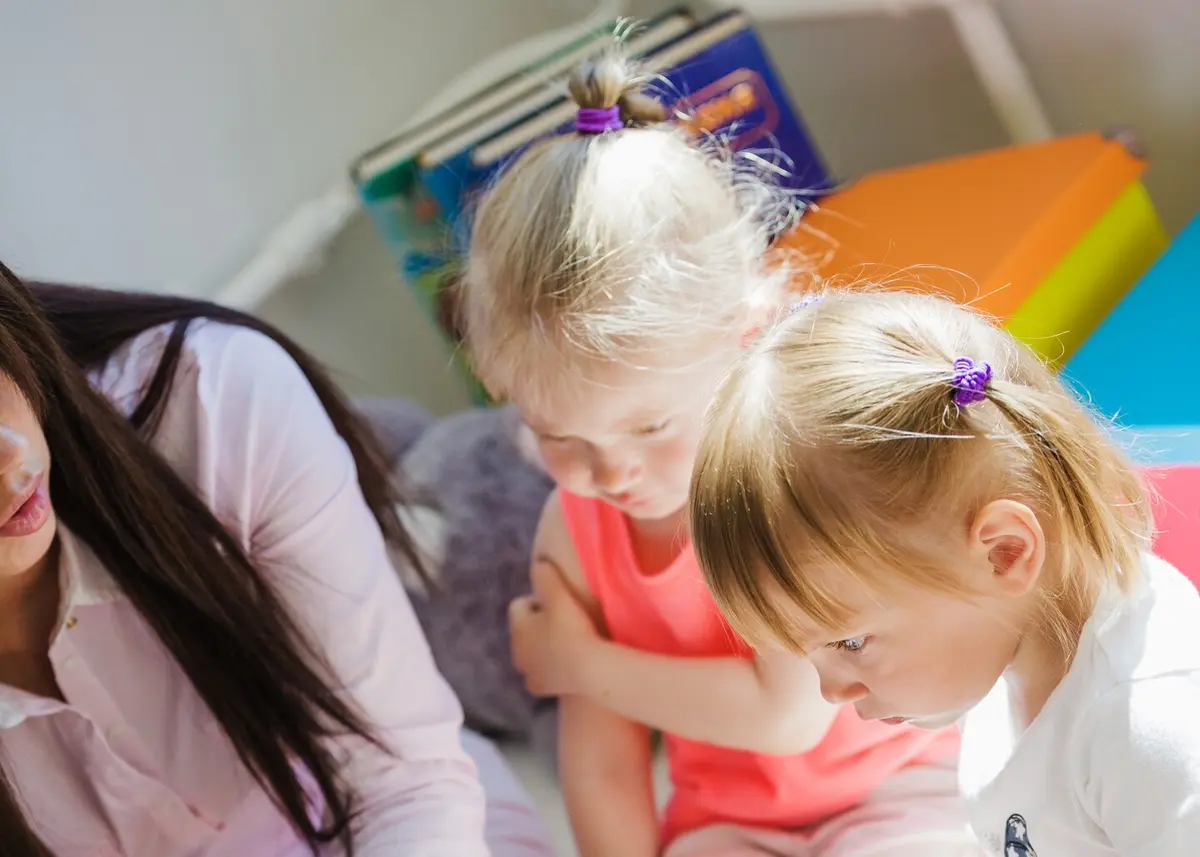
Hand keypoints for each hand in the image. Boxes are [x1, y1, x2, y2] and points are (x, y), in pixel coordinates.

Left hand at [508, 557, 600, 696]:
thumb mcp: (559, 594)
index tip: (558, 603)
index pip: (519, 605)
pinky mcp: (539, 688)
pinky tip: (566, 664)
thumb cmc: (572, 628)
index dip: (538, 601)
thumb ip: (545, 574)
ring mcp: (527, 672)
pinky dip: (549, 668)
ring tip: (568, 642)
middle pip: (523, 630)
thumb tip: (539, 561)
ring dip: (543, 646)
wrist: (588, 668)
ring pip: (531, 652)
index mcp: (517, 626)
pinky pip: (540, 673)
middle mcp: (516, 650)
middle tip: (565, 622)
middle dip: (538, 624)